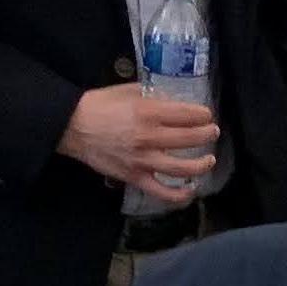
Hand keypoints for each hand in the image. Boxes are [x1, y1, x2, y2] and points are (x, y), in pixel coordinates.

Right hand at [59, 84, 218, 203]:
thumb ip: (152, 96)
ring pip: (182, 168)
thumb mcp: (128, 91)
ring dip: (202, 164)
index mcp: (148, 112)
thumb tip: (173, 102)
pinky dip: (179, 195)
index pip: (187, 115)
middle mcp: (149, 137)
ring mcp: (143, 161)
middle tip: (212, 131)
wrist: (74, 126)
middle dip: (206, 134)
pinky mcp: (134, 177)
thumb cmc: (100, 105)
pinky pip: (161, 192)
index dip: (202, 115)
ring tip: (209, 159)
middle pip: (189, 139)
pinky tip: (190, 189)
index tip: (206, 114)